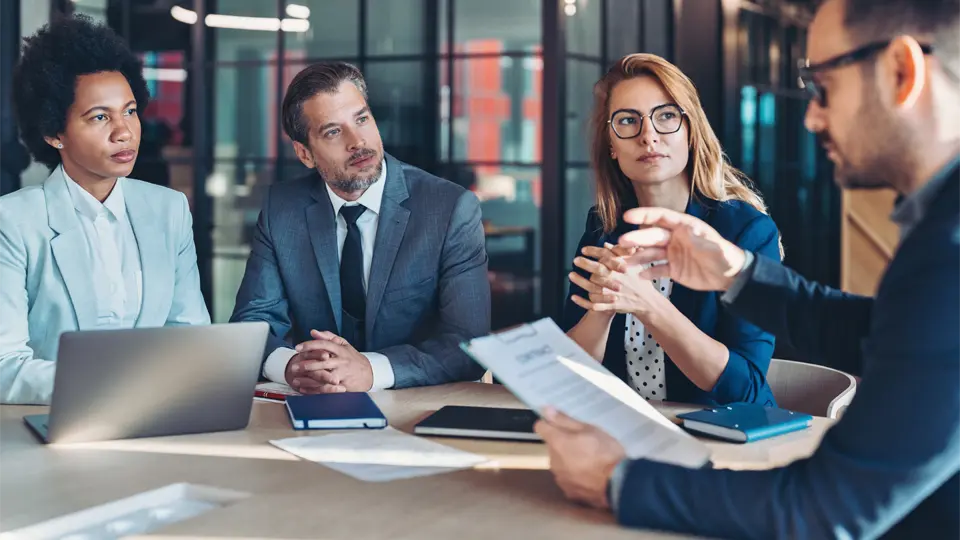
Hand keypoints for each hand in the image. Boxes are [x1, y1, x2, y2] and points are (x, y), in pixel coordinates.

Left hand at [287, 330, 373, 392]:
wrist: (370, 374)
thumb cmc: (353, 358)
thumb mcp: (344, 345)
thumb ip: (328, 337)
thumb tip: (313, 332)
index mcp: (341, 350)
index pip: (324, 345)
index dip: (310, 345)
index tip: (297, 348)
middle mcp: (342, 361)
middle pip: (322, 362)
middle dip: (306, 365)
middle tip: (293, 367)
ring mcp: (343, 374)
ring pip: (323, 377)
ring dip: (307, 379)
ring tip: (295, 380)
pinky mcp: (343, 387)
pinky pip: (326, 389)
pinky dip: (313, 390)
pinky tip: (303, 389)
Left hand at [534, 407, 625, 509]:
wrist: (619, 483)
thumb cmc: (606, 452)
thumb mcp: (589, 429)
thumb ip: (565, 420)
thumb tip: (546, 410)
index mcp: (557, 442)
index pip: (541, 426)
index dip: (549, 423)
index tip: (560, 423)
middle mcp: (553, 460)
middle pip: (552, 446)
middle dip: (564, 443)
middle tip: (585, 442)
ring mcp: (560, 478)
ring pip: (560, 462)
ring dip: (569, 460)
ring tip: (590, 460)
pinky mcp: (568, 492)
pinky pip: (567, 478)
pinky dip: (575, 475)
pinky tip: (591, 474)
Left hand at [569, 244, 667, 316]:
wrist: (647, 301)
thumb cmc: (640, 280)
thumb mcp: (635, 264)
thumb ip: (620, 253)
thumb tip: (606, 245)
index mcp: (623, 267)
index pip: (607, 256)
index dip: (594, 251)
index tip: (584, 250)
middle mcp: (618, 279)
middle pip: (599, 270)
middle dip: (586, 264)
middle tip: (576, 260)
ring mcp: (614, 292)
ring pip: (594, 286)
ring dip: (580, 281)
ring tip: (571, 275)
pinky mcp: (611, 304)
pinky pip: (594, 304)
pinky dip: (583, 301)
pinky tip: (574, 297)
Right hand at [618, 207, 747, 290]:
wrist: (731, 276)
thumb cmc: (725, 256)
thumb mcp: (714, 246)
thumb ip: (700, 239)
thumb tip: (686, 231)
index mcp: (684, 227)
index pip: (661, 217)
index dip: (644, 215)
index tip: (628, 216)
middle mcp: (675, 239)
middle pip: (652, 236)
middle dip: (636, 238)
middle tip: (622, 241)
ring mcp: (673, 254)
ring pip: (650, 253)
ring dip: (637, 256)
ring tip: (624, 260)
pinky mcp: (673, 269)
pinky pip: (657, 269)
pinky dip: (647, 272)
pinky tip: (638, 275)